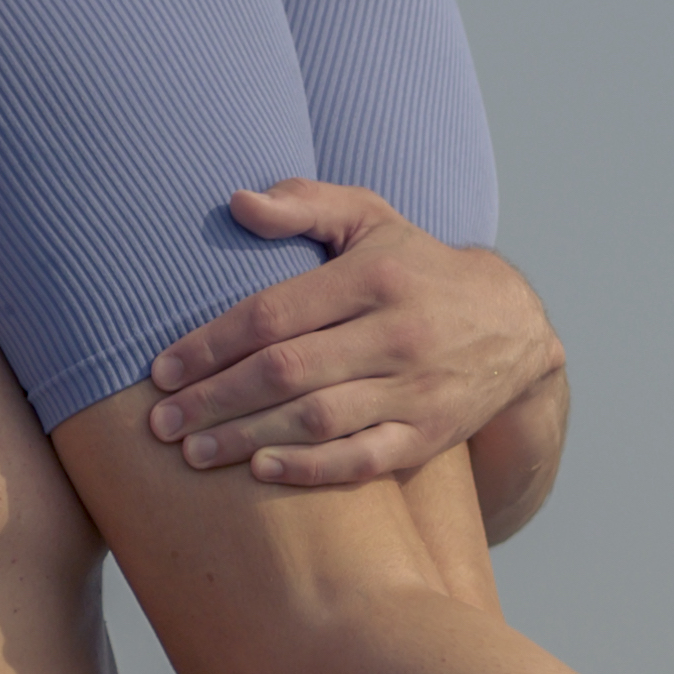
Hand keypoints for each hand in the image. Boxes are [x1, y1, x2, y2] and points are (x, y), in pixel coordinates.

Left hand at [142, 184, 564, 491]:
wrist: (512, 327)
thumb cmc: (416, 269)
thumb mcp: (372, 219)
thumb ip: (305, 205)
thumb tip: (237, 202)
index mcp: (372, 277)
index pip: (273, 314)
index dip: (210, 345)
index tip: (161, 371)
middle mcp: (396, 333)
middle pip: (286, 371)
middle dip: (214, 400)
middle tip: (160, 423)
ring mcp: (414, 388)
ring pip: (317, 419)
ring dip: (247, 439)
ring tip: (192, 454)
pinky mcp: (428, 433)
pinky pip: (362, 457)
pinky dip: (310, 469)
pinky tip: (261, 471)